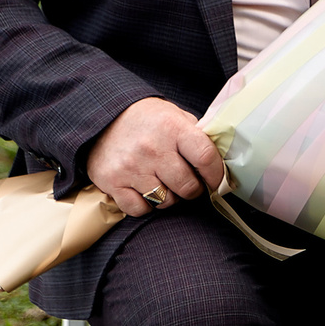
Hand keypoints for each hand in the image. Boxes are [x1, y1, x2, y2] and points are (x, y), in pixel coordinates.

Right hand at [87, 96, 224, 216]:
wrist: (102, 117)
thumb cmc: (147, 120)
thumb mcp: (174, 116)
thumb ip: (197, 136)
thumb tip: (222, 161)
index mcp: (172, 127)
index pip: (206, 158)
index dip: (216, 175)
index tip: (215, 180)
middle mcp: (152, 148)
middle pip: (187, 187)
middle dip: (192, 188)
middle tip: (186, 181)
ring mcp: (131, 167)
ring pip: (166, 201)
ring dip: (169, 197)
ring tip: (163, 182)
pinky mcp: (113, 182)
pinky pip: (140, 209)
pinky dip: (145, 205)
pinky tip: (143, 189)